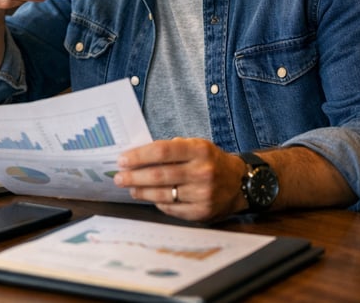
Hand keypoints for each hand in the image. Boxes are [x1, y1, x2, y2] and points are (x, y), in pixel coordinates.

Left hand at [113, 138, 246, 221]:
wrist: (241, 183)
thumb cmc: (210, 161)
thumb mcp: (196, 146)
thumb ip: (171, 148)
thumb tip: (137, 155)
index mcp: (199, 150)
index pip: (161, 151)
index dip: (138, 156)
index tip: (122, 160)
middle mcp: (203, 172)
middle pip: (159, 175)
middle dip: (134, 177)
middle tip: (119, 177)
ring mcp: (204, 194)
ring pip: (163, 194)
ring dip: (141, 192)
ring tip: (130, 188)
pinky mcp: (203, 212)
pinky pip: (172, 209)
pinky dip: (158, 203)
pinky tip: (150, 198)